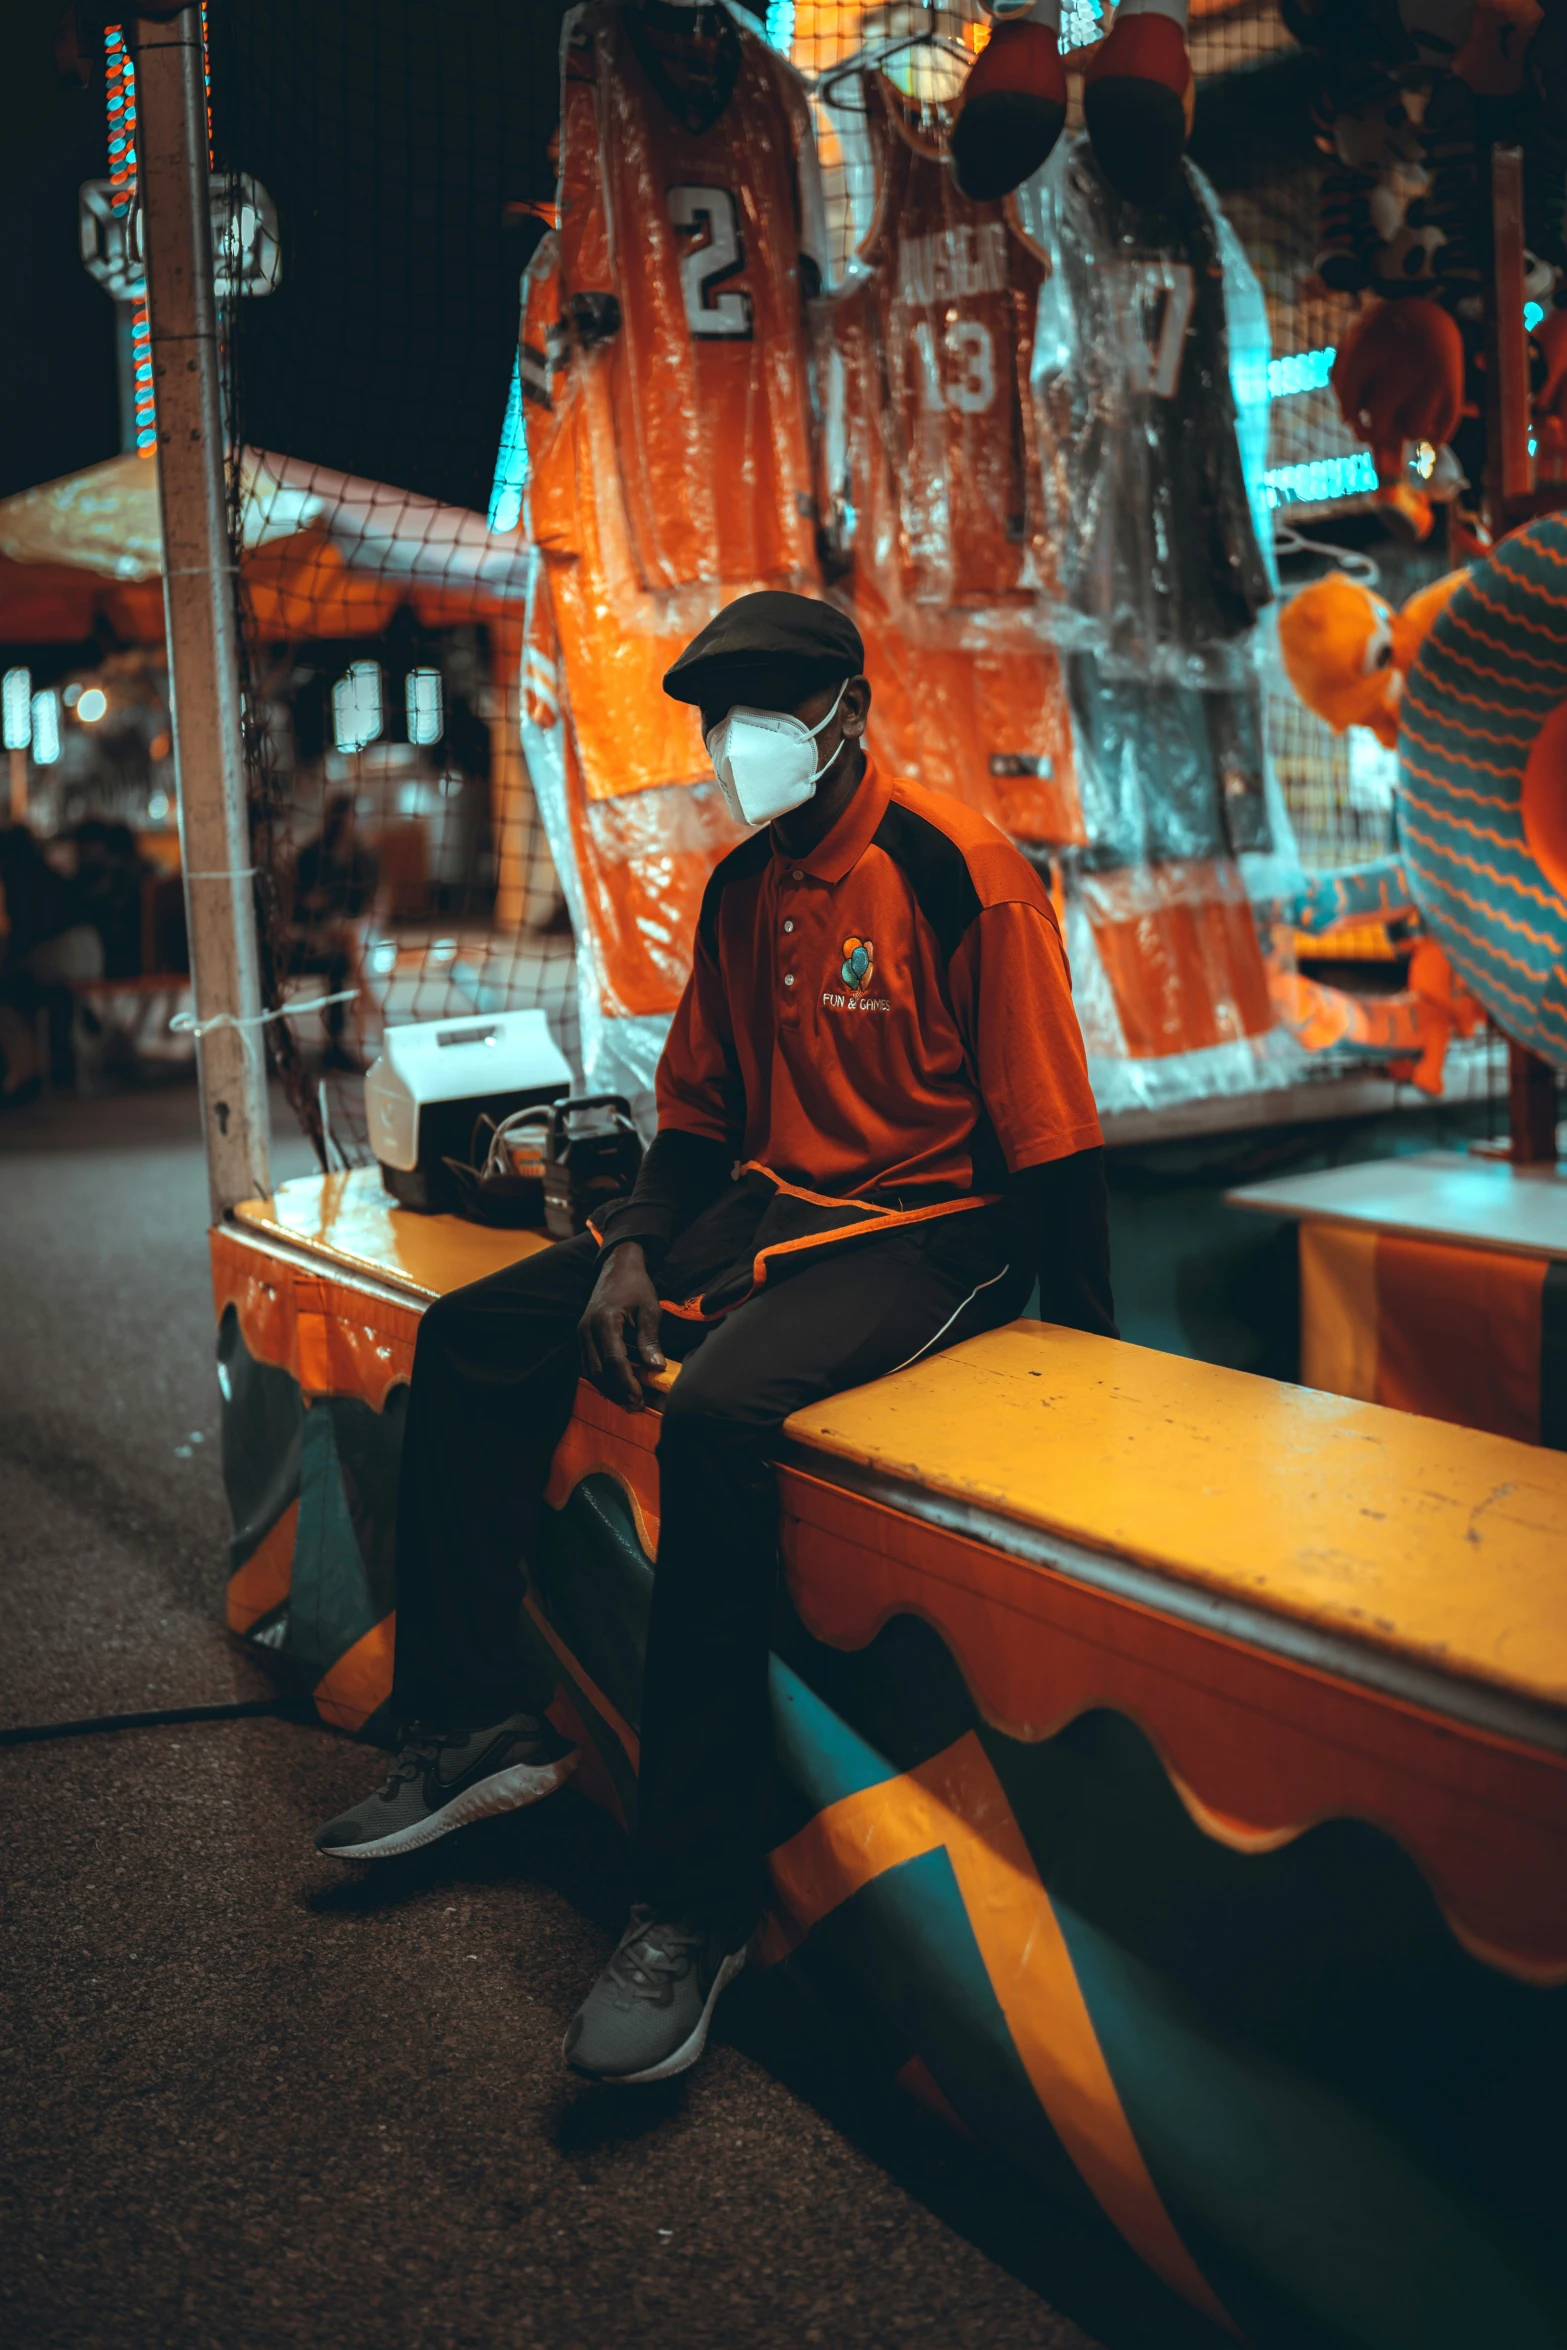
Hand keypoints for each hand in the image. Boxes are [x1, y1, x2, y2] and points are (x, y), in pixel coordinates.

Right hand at [577, 1242, 665, 1412]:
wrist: (617, 1266)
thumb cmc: (636, 1286)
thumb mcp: (649, 1309)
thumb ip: (650, 1339)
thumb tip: (656, 1368)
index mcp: (604, 1321)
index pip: (615, 1361)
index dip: (627, 1383)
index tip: (641, 1399)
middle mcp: (587, 1329)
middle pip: (599, 1371)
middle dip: (617, 1392)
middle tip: (636, 1407)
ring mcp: (582, 1333)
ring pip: (591, 1371)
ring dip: (609, 1389)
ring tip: (630, 1402)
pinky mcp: (583, 1336)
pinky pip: (590, 1363)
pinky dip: (604, 1378)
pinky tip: (620, 1386)